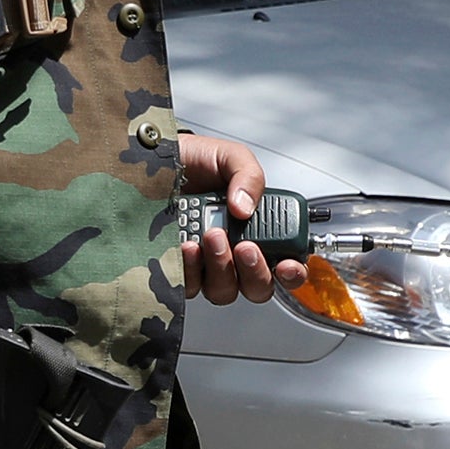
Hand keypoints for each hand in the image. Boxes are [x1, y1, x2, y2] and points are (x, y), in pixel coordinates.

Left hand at [175, 131, 281, 304]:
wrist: (158, 160)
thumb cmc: (197, 162)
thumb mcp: (231, 158)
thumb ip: (249, 177)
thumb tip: (246, 208)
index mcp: (259, 231)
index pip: (285, 266)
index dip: (291, 273)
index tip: (286, 265)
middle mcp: (236, 254)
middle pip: (257, 287)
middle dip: (254, 271)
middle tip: (243, 245)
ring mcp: (208, 265)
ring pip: (223, 290)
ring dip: (220, 267)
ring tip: (209, 236)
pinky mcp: (180, 269)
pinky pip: (189, 285)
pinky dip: (189, 268)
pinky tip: (186, 244)